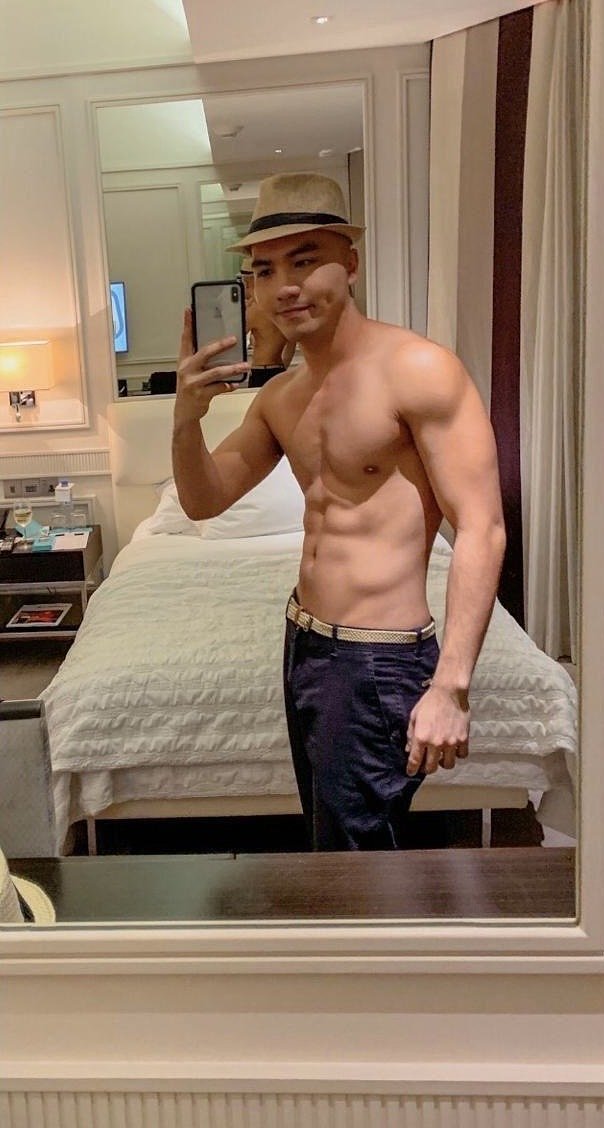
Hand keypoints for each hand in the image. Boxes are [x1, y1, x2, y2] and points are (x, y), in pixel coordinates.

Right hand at [174, 308, 249, 422]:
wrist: (185, 413)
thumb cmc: (191, 389)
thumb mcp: (191, 372)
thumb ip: (202, 360)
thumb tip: (223, 347)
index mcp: (184, 361)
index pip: (185, 339)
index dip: (187, 324)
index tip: (190, 310)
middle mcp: (186, 370)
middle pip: (204, 353)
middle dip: (220, 345)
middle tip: (234, 339)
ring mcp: (193, 383)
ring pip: (215, 372)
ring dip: (232, 368)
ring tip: (245, 365)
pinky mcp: (200, 395)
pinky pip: (219, 387)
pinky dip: (230, 385)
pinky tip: (236, 384)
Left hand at [405, 684, 469, 775]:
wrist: (449, 692)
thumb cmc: (429, 702)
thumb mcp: (414, 717)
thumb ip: (411, 735)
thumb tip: (409, 749)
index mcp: (421, 737)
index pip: (415, 761)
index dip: (412, 769)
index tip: (411, 772)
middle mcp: (436, 743)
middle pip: (431, 767)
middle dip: (426, 768)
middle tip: (426, 764)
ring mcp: (451, 743)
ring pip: (448, 765)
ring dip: (442, 763)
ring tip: (440, 757)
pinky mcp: (463, 739)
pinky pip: (461, 755)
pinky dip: (457, 755)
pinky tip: (453, 749)